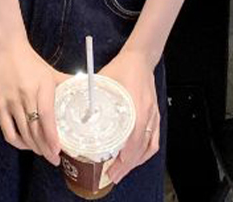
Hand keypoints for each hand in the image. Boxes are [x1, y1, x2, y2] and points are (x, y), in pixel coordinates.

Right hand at [0, 36, 68, 165]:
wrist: (6, 48)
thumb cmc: (31, 61)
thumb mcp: (50, 72)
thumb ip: (66, 84)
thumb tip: (86, 93)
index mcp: (42, 87)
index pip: (47, 117)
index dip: (52, 136)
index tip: (58, 151)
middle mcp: (26, 96)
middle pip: (35, 130)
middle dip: (45, 148)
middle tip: (54, 159)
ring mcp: (11, 102)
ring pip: (23, 133)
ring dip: (34, 147)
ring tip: (43, 152)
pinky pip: (8, 131)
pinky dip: (18, 142)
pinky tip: (26, 145)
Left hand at [100, 47, 159, 184]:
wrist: (140, 58)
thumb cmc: (123, 67)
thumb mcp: (105, 79)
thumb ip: (93, 95)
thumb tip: (77, 111)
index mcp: (137, 106)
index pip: (134, 138)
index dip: (124, 157)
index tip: (113, 167)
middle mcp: (148, 114)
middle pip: (141, 147)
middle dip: (127, 165)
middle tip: (113, 176)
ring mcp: (153, 115)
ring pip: (149, 146)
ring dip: (137, 161)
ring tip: (123, 170)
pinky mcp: (155, 115)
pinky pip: (154, 139)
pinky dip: (146, 152)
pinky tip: (137, 158)